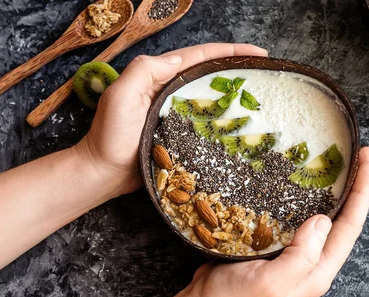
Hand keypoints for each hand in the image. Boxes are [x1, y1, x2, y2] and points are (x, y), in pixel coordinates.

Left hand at [73, 43, 268, 197]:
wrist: (103, 172)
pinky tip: (239, 124)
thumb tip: (178, 59)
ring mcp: (175, 113)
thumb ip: (145, 70)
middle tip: (264, 72)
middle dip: (236, 68)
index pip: (199, 57)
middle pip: (208, 73)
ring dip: (233, 93)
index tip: (257, 53)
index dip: (229, 52)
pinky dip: (222, 119)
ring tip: (260, 94)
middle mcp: (168, 91)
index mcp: (159, 77)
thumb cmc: (110, 135)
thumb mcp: (121, 95)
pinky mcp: (179, 134)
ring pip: (209, 96)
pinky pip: (205, 121)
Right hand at [182, 148, 368, 296]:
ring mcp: (295, 252)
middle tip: (361, 152)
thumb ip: (302, 255)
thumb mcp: (271, 282)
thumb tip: (323, 220)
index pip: (350, 226)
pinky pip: (298, 215)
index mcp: (318, 270)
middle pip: (343, 218)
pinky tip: (302, 180)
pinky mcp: (277, 243)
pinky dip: (305, 195)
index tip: (367, 159)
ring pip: (323, 215)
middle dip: (355, 186)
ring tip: (339, 162)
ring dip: (334, 189)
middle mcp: (312, 260)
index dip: (362, 192)